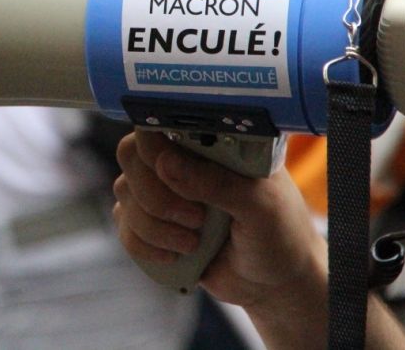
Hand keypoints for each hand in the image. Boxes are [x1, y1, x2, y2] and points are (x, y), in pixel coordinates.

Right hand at [113, 129, 328, 344]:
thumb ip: (216, 183)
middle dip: (157, 195)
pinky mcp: (151, 224)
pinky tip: (178, 255)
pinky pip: (124, 228)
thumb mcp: (260, 205)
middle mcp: (180, 159)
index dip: (154, 146)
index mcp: (209, 140)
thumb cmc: (279, 233)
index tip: (169, 172)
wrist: (275, 282)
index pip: (160, 121)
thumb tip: (165, 164)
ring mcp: (161, 190)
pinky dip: (147, 246)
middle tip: (196, 218)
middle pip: (131, 155)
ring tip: (195, 242)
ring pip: (125, 193)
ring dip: (156, 226)